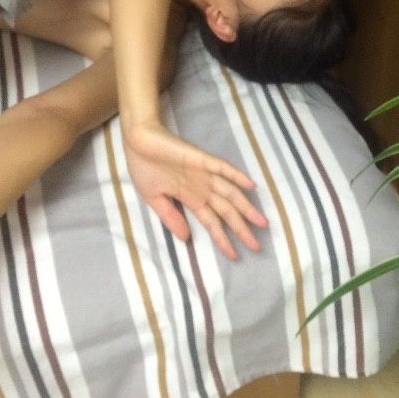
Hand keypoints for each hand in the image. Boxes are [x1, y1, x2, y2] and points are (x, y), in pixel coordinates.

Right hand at [122, 121, 266, 259]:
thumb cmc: (144, 167)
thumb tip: (186, 239)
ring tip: (261, 222)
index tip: (235, 256)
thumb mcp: (153, 198)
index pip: (212, 222)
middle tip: (258, 247)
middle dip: (242, 229)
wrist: (137, 141)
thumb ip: (170, 217)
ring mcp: (203, 173)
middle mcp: (201, 188)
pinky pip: (222, 167)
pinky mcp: (201, 159)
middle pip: (226, 211)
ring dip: (246, 207)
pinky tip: (250, 184)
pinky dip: (236, 175)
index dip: (223, 239)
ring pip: (230, 192)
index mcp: (190, 198)